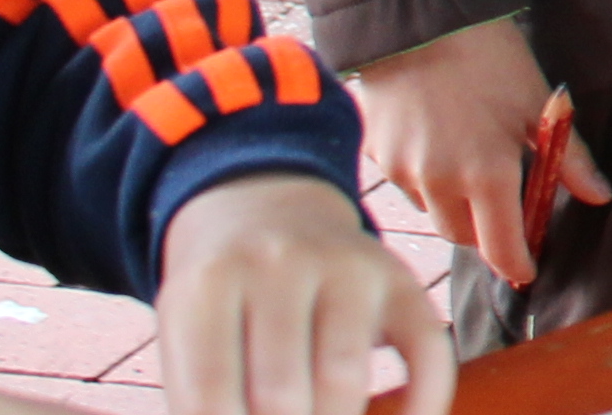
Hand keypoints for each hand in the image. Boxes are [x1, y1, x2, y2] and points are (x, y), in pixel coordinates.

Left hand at [151, 170, 453, 414]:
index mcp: (210, 285)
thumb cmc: (222, 304)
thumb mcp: (185, 336)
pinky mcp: (402, 280)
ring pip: (344, 377)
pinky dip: (422, 402)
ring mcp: (348, 266)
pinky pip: (426, 350)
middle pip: (278, 393)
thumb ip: (198, 401)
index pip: (209, 394)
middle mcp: (280, 264)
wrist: (268, 215)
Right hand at [349, 17, 599, 295]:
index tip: (528, 269)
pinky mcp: (378, 156)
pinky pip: (407, 187)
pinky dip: (427, 181)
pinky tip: (440, 147)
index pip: (501, 249)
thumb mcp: (541, 105)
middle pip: (464, 237)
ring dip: (455, 207)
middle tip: (506, 212)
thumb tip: (600, 196)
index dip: (517, 265)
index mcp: (486, 175)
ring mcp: (403, 172)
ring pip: (433, 213)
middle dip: (487, 234)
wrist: (425, 21)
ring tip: (473, 167)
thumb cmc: (490, 58)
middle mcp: (439, 183)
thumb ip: (569, 159)